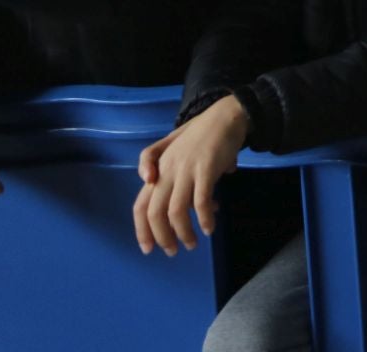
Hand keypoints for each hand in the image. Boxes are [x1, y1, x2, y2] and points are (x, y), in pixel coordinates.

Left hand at [132, 95, 249, 255]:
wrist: (226, 115)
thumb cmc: (202, 133)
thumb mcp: (180, 154)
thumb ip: (183, 180)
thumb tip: (198, 205)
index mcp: (158, 168)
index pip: (140, 204)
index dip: (142, 229)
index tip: (148, 248)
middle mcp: (167, 170)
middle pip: (155, 211)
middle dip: (161, 237)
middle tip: (172, 250)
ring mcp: (186, 169)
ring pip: (176, 211)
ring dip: (183, 232)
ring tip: (192, 243)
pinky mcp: (206, 168)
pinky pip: (201, 201)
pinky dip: (204, 218)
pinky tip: (209, 227)